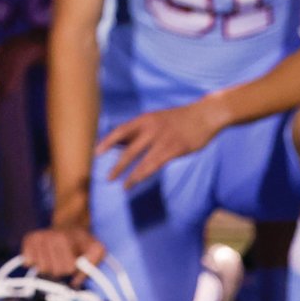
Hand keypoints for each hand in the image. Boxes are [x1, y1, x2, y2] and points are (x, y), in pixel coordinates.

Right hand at [21, 220, 105, 279]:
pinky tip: (43, 257)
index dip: (72, 269)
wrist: (69, 225)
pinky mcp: (28, 240)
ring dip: (49, 268)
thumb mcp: (96, 250)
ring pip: (41, 269)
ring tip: (54, 259)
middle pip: (53, 271)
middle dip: (61, 270)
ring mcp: (37, 237)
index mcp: (64, 239)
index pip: (66, 269)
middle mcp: (48, 237)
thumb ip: (92, 265)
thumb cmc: (83, 241)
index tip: (74, 261)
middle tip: (64, 260)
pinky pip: (28, 262)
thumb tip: (75, 282)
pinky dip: (35, 263)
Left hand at [99, 97, 226, 188]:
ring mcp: (163, 139)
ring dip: (130, 174)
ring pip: (141, 160)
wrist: (204, 115)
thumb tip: (121, 143)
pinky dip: (144, 174)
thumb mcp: (156, 119)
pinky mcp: (174, 149)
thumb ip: (140, 130)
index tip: (95, 153)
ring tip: (121, 185)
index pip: (121, 131)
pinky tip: (137, 181)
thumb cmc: (179, 119)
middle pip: (129, 149)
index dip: (107, 142)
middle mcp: (151, 128)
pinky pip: (155, 164)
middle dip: (117, 165)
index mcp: (145, 119)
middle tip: (106, 177)